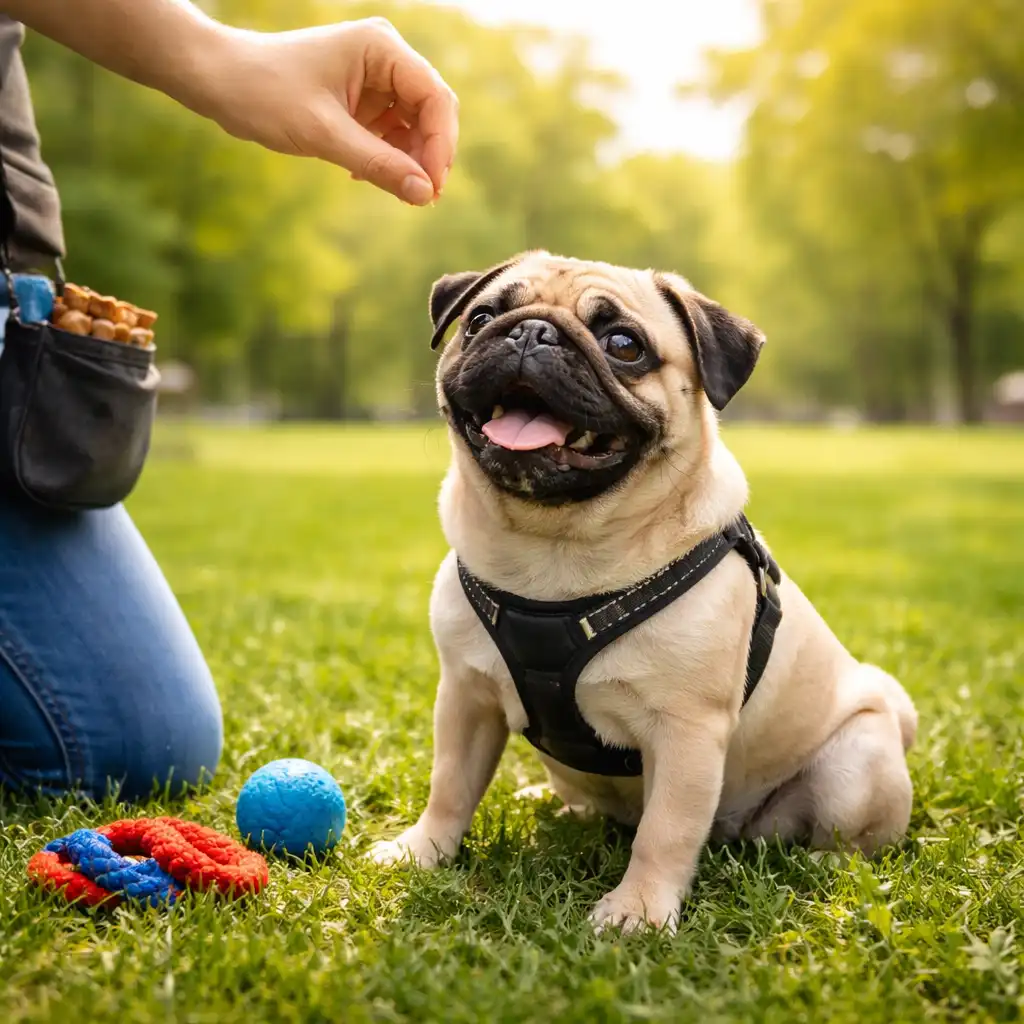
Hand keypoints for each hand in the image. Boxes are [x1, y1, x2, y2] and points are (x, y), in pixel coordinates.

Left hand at [196, 18, 457, 205]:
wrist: (220, 82)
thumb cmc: (265, 94)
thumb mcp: (325, 135)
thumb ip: (379, 164)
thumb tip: (425, 194)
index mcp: (382, 48)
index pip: (435, 98)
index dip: (441, 145)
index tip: (432, 188)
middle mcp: (385, 57)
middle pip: (431, 112)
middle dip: (428, 156)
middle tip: (419, 197)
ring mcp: (375, 77)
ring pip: (415, 126)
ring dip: (408, 160)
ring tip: (390, 188)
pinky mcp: (362, 98)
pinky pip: (392, 132)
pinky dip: (387, 157)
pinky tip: (364, 174)